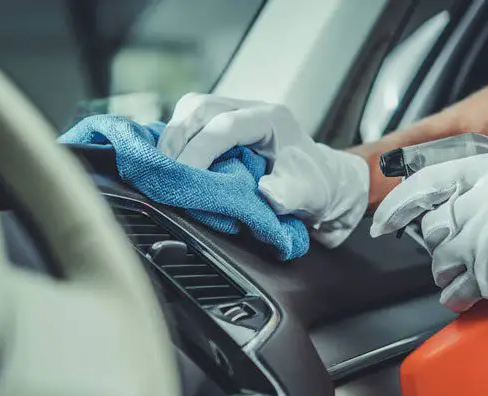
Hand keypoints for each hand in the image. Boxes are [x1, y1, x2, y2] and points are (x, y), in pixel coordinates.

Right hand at [159, 93, 369, 247]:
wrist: (321, 182)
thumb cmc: (315, 187)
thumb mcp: (311, 195)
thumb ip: (291, 194)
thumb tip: (268, 194)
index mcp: (272, 119)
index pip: (225, 126)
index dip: (199, 150)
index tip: (184, 176)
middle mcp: (251, 108)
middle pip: (200, 107)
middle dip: (178, 139)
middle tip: (166, 173)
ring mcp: (235, 112)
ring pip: (191, 109)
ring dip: (173, 137)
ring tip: (165, 169)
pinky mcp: (222, 124)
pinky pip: (191, 122)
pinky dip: (177, 140)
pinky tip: (171, 162)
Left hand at [370, 153, 487, 316]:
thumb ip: (467, 192)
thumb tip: (418, 214)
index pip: (425, 183)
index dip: (397, 207)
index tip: (380, 224)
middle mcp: (486, 194)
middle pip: (432, 231)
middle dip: (445, 248)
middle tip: (476, 251)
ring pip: (441, 262)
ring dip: (456, 274)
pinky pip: (456, 289)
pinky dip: (465, 296)